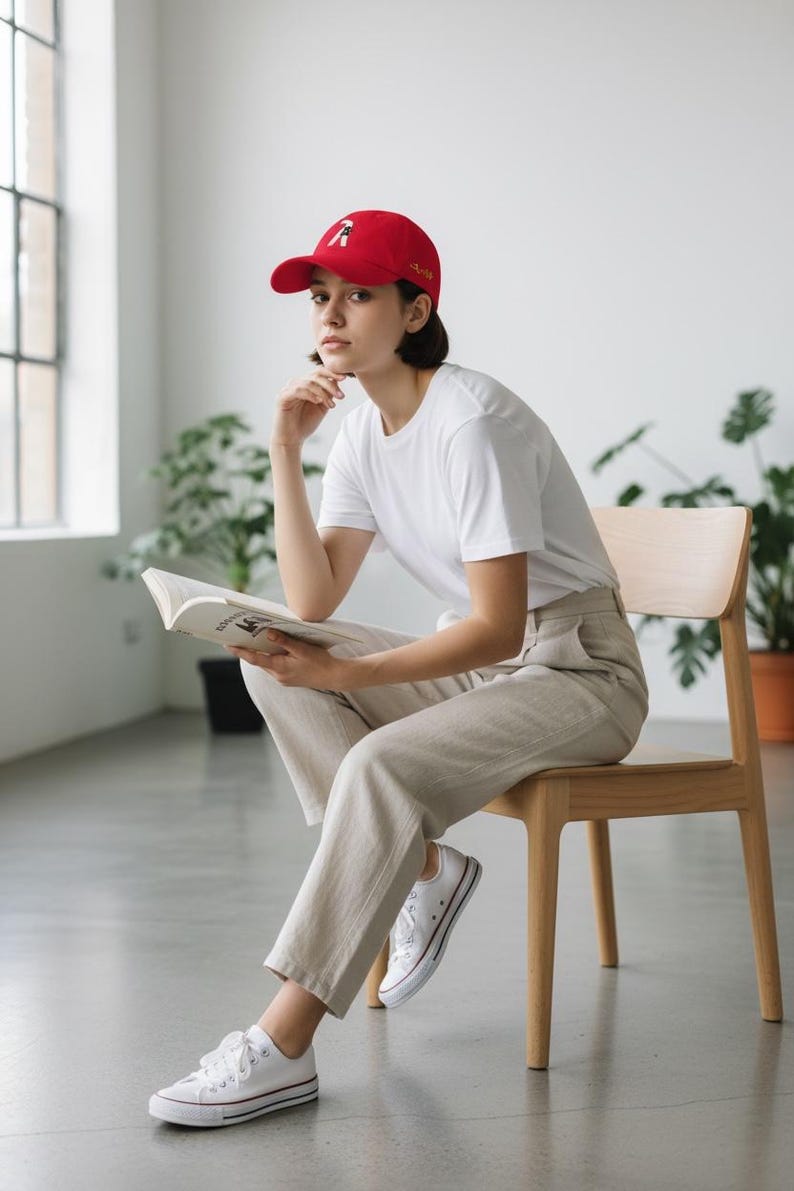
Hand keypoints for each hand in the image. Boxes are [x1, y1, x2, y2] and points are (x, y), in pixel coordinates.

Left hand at [224, 629, 348, 688]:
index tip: (228, 645)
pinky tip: (275, 648)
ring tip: (256, 640)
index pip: (255, 659)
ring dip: (263, 653)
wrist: (335, 676)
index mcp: (280, 668)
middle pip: (260, 661)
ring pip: (268, 664)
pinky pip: (276, 667)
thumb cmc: (320, 662)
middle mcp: (279, 676)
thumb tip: (268, 634)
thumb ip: (284, 641)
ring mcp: (284, 679)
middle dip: (250, 650)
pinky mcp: (289, 679)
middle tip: (240, 637)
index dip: (241, 651)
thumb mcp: (302, 648)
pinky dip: (273, 658)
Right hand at [270, 366, 347, 447]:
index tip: (345, 378)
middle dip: (330, 385)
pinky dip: (310, 394)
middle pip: (315, 375)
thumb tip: (337, 380)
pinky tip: (318, 401)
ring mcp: (288, 389)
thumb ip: (328, 394)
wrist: (292, 439)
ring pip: (308, 383)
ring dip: (323, 393)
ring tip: (331, 405)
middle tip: (341, 396)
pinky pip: (297, 390)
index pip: (319, 372)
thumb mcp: (322, 407)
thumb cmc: (306, 423)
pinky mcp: (282, 397)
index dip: (332, 373)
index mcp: (305, 384)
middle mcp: (296, 384)